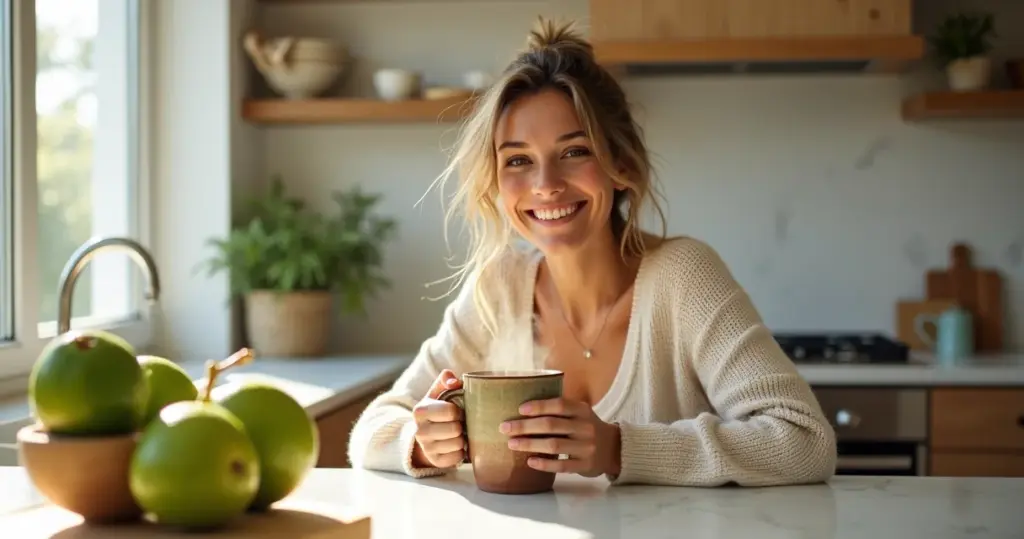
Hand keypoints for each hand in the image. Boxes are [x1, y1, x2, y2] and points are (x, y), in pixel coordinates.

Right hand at [411, 369, 464, 468]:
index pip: (450, 411)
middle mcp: (419, 431)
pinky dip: (461, 451)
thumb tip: (455, 382)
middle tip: (459, 423)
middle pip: (455, 429)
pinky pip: (457, 458)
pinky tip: (455, 445)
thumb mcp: (437, 392)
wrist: (425, 433)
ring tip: (458, 433)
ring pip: (458, 444)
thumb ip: (445, 379)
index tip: (458, 410)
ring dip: (462, 438)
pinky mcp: (435, 461)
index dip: (459, 411)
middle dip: (461, 425)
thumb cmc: (437, 409)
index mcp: (420, 410)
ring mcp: (426, 448)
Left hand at [501, 398, 620, 476]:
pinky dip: (544, 463)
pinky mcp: (585, 465)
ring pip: (554, 445)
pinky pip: (562, 465)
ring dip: (530, 444)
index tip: (519, 409)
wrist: (613, 449)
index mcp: (582, 410)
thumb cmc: (586, 427)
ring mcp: (587, 447)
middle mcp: (586, 427)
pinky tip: (529, 461)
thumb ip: (559, 409)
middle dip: (525, 426)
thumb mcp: (579, 413)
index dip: (539, 406)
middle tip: (505, 428)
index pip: (560, 405)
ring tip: (512, 444)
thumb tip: (522, 406)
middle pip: (552, 425)